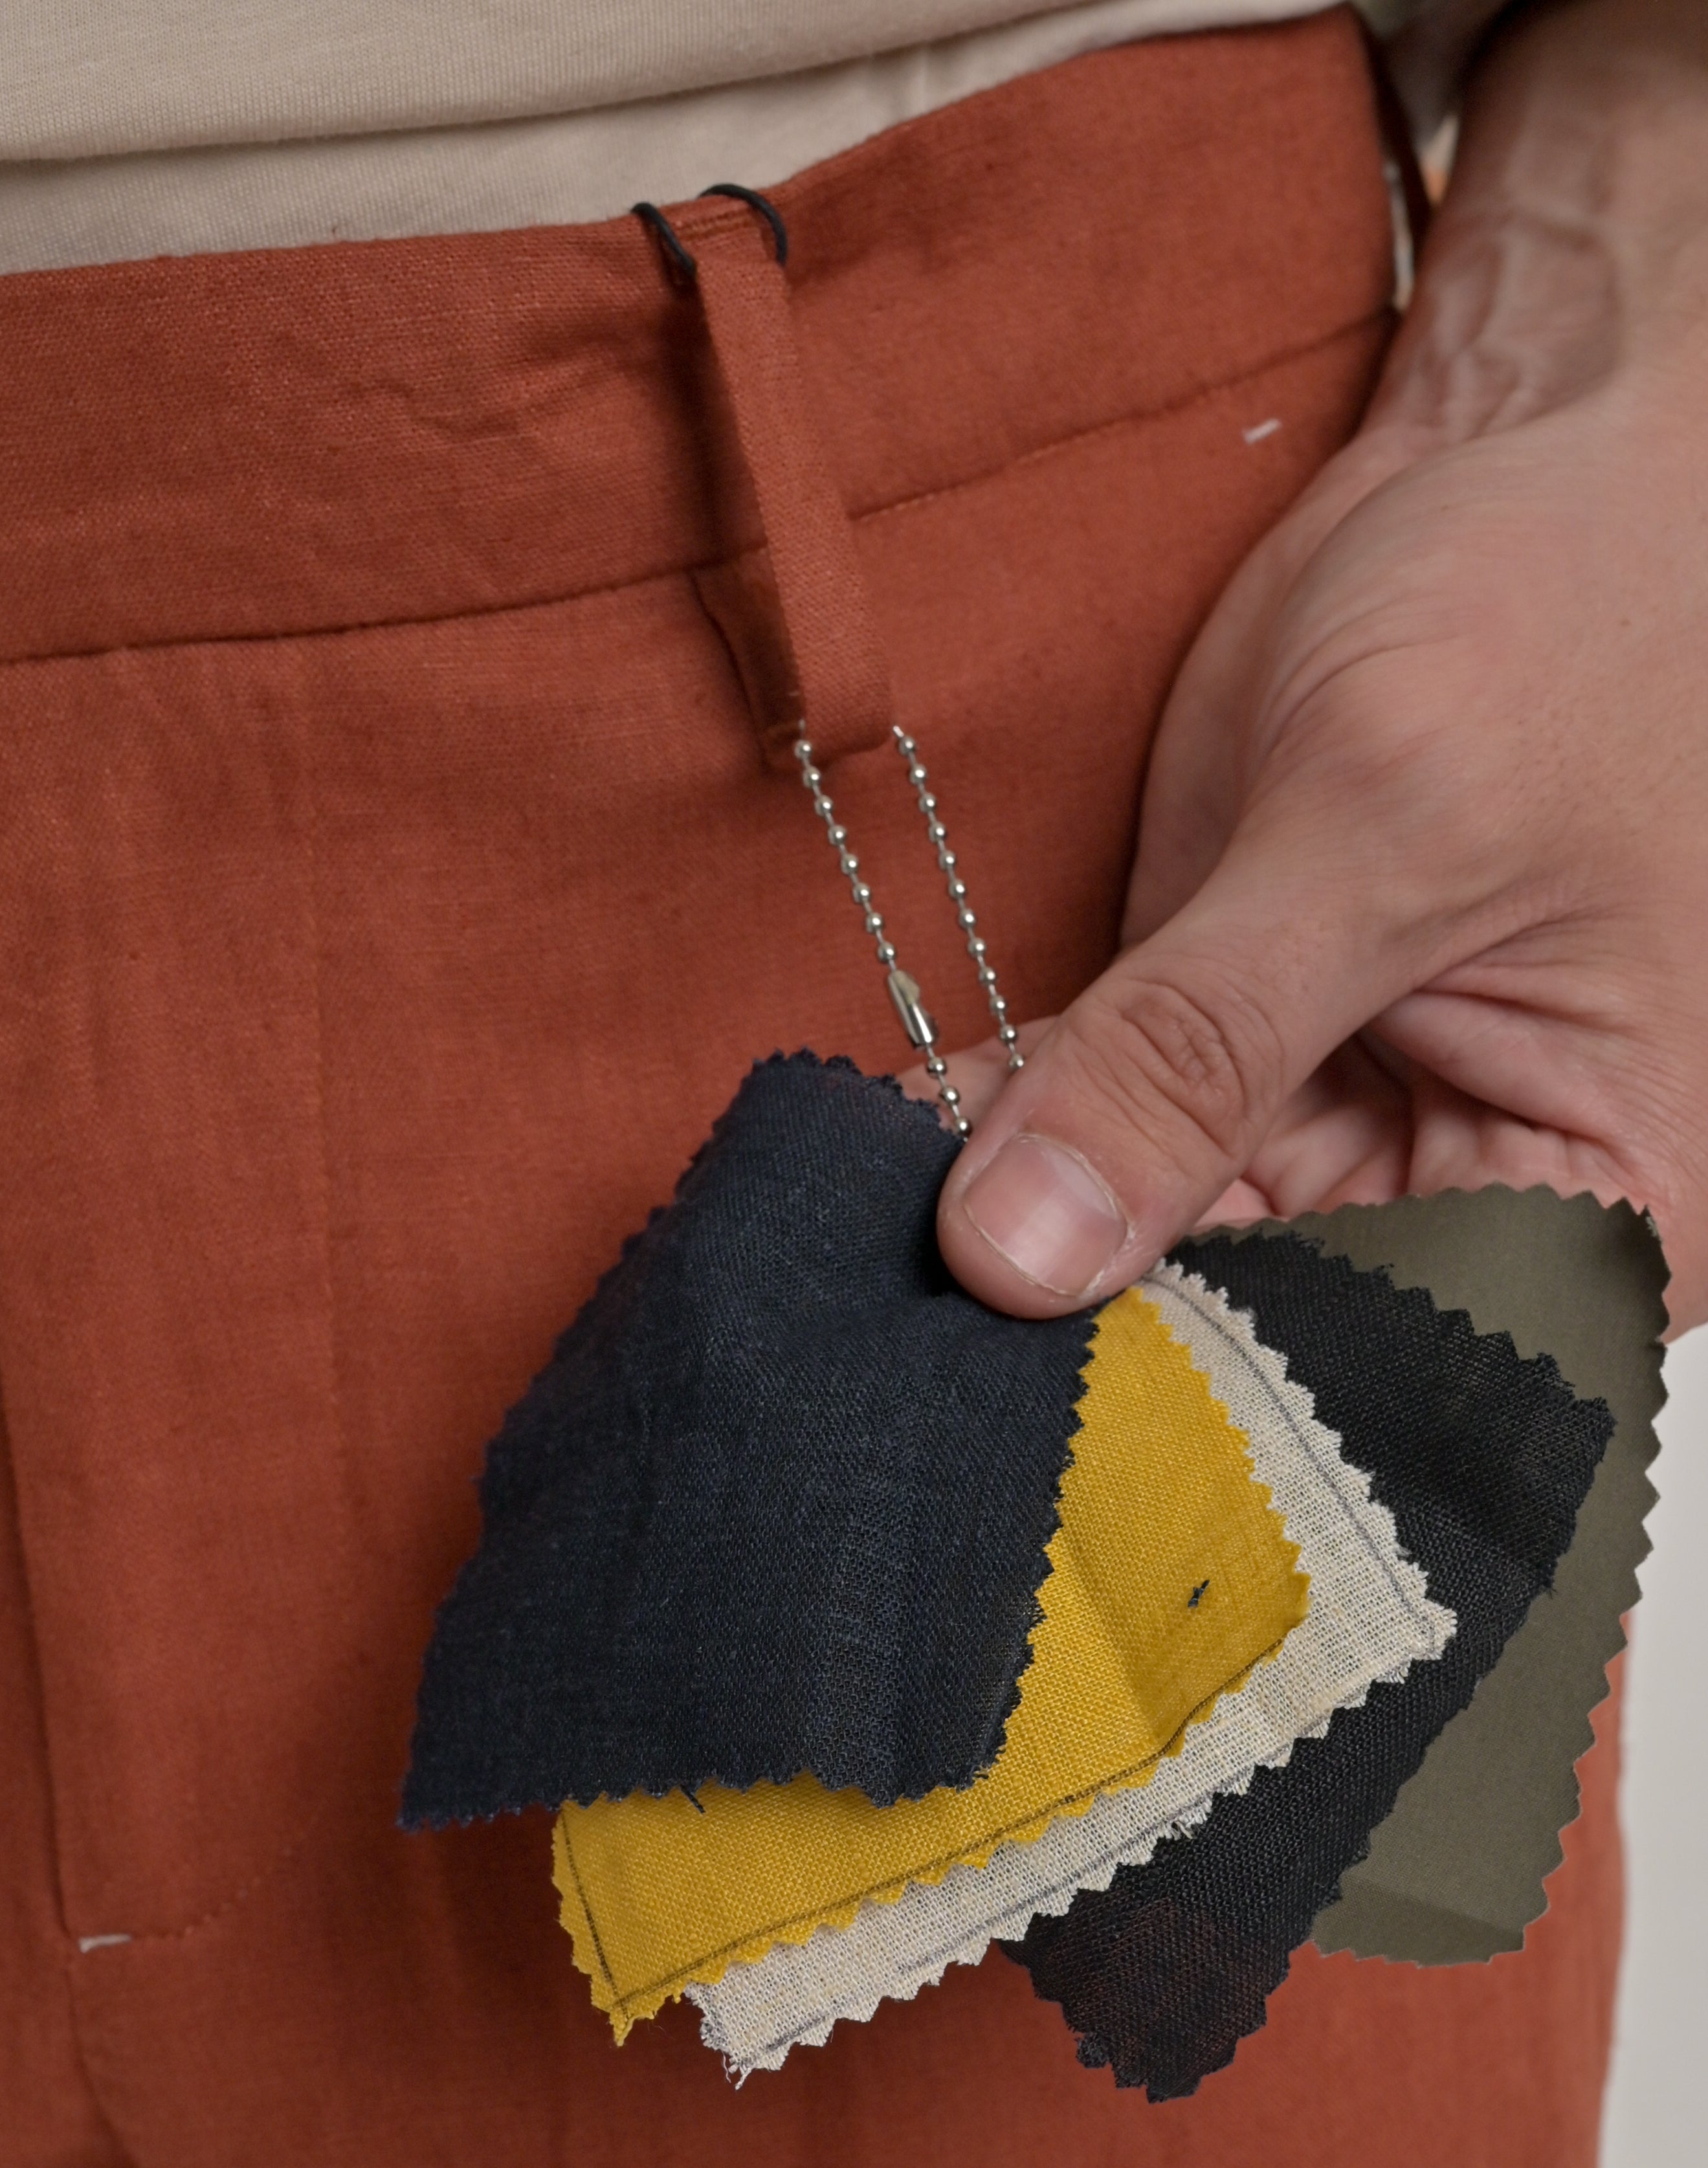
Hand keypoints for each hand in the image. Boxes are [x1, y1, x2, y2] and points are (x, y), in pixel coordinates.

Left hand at [928, 0, 1707, 1330]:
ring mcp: (1338, 1122)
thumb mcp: (1387, 830)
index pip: (1357, 1373)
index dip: (1171, 1400)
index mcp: (1587, 1211)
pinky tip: (880, 1147)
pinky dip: (999, 1124)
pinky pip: (1098, 1120)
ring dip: (1008, 1226)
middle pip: (1241, 1327)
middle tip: (878, 1349)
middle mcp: (1460, 1200)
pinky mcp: (1234, 1040)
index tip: (987, 1410)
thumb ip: (1197, 1053)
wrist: (1528, 455)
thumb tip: (1017, 1255)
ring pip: (1148, 1232)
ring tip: (854, 1258)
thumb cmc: (1568, 612)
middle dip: (1066, 1323)